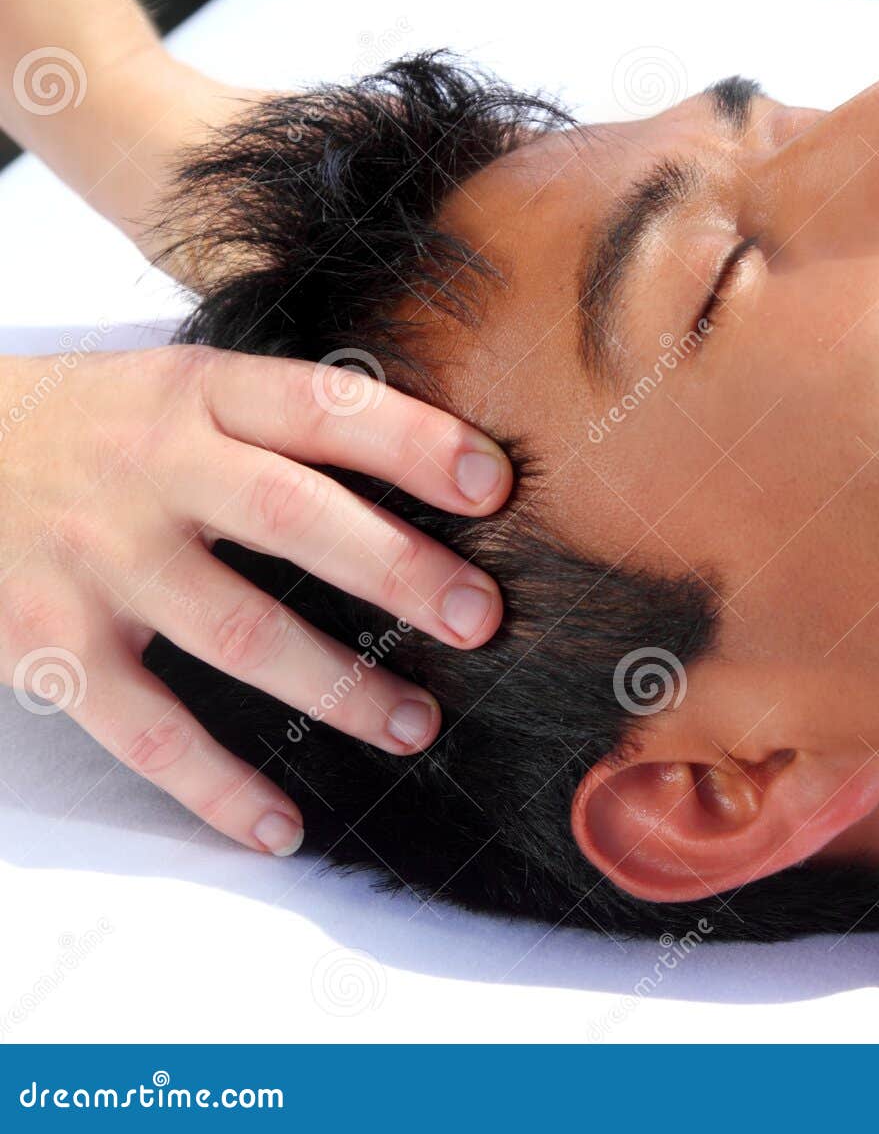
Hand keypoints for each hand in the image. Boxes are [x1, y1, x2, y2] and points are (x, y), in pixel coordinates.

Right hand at [0, 345, 510, 854]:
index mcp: (197, 395)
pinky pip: (146, 731)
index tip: (494, 484)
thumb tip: (436, 466)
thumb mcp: (176, 389)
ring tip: (414, 723)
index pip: (319, 407)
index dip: (410, 442)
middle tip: (480, 618)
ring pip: (235, 630)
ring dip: (337, 687)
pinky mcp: (49, 646)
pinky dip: (216, 788)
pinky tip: (281, 826)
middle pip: (292, 516)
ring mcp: (97, 559)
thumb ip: (277, 422)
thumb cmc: (90, 430)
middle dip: (397, 570)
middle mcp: (151, 470)